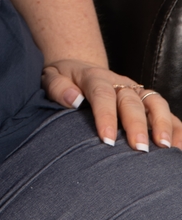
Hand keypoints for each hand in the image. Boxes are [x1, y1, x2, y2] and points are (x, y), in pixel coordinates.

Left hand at [42, 59, 181, 150]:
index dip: (106, 116)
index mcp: (94, 78)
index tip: (108, 139)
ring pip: (155, 102)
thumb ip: (58, 87)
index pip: (102, 95)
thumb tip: (73, 99)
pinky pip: (167, 112)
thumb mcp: (51, 77)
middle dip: (137, 124)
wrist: (78, 70)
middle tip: (140, 149)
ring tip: (166, 148)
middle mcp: (119, 83)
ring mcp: (136, 91)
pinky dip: (177, 128)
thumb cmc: (63, 80)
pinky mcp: (147, 101)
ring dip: (162, 124)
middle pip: (132, 101)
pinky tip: (179, 148)